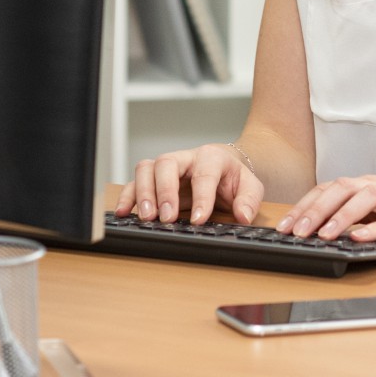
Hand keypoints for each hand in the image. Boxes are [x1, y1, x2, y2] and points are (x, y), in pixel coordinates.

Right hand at [114, 144, 264, 226]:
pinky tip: (124, 212)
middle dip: (165, 190)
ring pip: (146, 168)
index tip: (199, 219)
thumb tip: (243, 215)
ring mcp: (167, 167)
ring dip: (143, 193)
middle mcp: (186, 158)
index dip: (201, 197)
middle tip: (167, 218)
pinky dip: (128, 196)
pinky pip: (135, 182)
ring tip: (147, 218)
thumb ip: (249, 199)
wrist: (225, 167)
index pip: (204, 174)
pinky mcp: (154, 179)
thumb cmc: (234, 177)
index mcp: (211, 157)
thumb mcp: (251, 186)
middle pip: (167, 163)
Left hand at [275, 172, 375, 243]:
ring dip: (340, 217)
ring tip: (322, 235)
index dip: (305, 206)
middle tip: (293, 232)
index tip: (284, 225)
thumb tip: (326, 228)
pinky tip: (359, 238)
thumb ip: (361, 212)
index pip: (329, 190)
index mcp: (370, 186)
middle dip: (314, 211)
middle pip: (341, 190)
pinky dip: (375, 228)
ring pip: (364, 200)